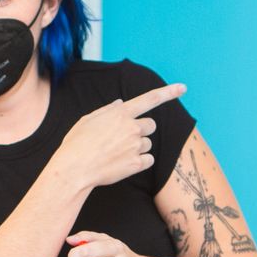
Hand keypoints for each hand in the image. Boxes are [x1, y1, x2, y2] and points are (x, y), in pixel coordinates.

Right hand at [46, 83, 185, 192]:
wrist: (74, 169)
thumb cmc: (76, 144)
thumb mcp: (88, 120)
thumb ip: (107, 111)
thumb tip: (121, 104)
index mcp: (120, 114)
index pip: (150, 99)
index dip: (168, 92)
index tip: (183, 88)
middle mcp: (131, 128)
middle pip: (150, 125)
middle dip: (141, 130)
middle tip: (123, 139)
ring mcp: (135, 146)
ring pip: (148, 144)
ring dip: (138, 148)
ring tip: (117, 154)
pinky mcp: (137, 164)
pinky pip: (148, 160)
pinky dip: (139, 162)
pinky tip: (122, 164)